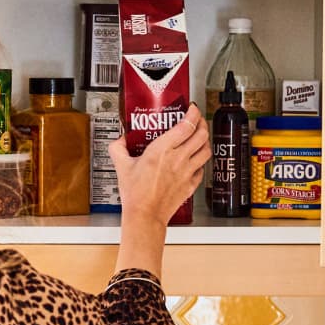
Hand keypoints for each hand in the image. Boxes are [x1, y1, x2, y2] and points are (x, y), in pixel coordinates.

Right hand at [108, 104, 209, 225]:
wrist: (144, 215)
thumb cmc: (135, 194)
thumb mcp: (121, 166)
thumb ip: (118, 149)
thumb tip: (120, 140)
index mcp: (162, 150)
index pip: (187, 125)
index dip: (193, 113)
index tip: (192, 108)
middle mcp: (178, 159)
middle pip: (201, 134)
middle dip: (202, 123)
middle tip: (197, 120)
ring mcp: (187, 172)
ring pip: (206, 150)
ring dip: (205, 140)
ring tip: (200, 137)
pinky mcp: (191, 184)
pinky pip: (202, 168)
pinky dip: (201, 161)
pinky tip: (195, 160)